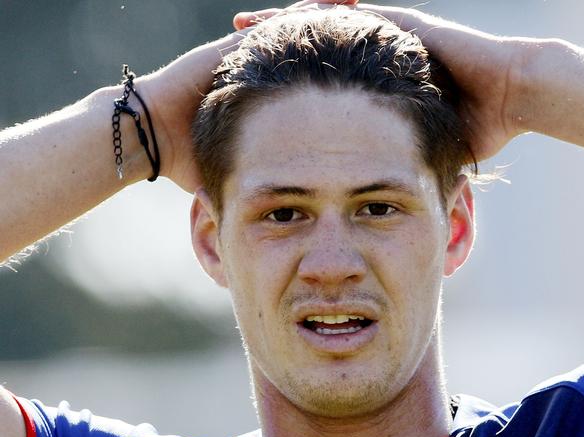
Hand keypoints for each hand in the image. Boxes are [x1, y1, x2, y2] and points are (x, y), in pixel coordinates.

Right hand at [138, 0, 357, 193]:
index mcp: (264, 100)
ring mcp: (245, 56)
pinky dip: (303, 13)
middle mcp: (258, 73)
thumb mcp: (238, 173)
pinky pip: (275, 23)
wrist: (147, 137)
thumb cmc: (186, 160)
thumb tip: (286, 214)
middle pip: (309, 47)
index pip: (309, 81)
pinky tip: (334, 5)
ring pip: (295, 27)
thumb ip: (262, 184)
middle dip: (343, 38)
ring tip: (362, 7)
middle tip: (381, 31)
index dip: (340, 76)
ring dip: (328, 17)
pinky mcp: (232, 46)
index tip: (373, 78)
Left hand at [235, 2, 523, 162]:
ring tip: (245, 24)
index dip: (282, 84)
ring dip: (284, 22)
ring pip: (323, 22)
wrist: (513, 94)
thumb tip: (372, 203)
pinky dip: (320, 11)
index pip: (319, 80)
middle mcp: (374, 57)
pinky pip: (353, 13)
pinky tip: (290, 11)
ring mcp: (388, 34)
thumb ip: (392, 166)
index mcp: (373, 86)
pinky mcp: (403, 21)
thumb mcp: (418, 150)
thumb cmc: (474, 128)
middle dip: (270, 45)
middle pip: (311, 46)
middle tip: (230, 45)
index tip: (247, 91)